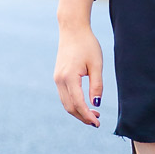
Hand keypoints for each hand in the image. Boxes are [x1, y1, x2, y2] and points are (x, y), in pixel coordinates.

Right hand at [54, 0, 102, 126]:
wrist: (72, 30)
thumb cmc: (87, 45)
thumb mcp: (97, 64)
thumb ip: (97, 85)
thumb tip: (96, 104)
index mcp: (70, 77)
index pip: (78, 103)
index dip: (87, 115)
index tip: (97, 123)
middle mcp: (60, 80)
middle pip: (70, 107)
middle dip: (83, 117)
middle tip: (97, 121)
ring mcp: (57, 79)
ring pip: (66, 103)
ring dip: (78, 111)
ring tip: (94, 114)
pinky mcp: (58, 77)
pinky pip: (64, 95)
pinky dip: (74, 103)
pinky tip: (85, 104)